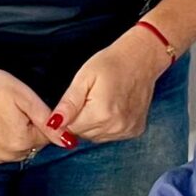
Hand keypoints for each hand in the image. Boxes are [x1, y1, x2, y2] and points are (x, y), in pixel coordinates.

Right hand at [0, 61, 67, 164]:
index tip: (25, 107)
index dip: (40, 120)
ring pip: (16, 150)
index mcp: (21, 141)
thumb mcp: (26, 98)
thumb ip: (49, 122)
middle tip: (12, 109)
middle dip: (28, 130)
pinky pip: (0, 151)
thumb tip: (68, 140)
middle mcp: (7, 155)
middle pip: (31, 146)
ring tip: (1, 115)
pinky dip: (0, 140)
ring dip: (15, 137)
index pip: (46, 137)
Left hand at [51, 27, 170, 143]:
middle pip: (83, 134)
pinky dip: (108, 125)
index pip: (70, 129)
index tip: (77, 99)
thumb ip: (68, 104)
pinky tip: (114, 107)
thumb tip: (53, 124)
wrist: (142, 58)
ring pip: (97, 137)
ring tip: (103, 100)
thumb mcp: (84, 78)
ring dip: (94, 123)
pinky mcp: (135, 130)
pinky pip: (112, 135)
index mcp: (101, 114)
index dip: (68, 115)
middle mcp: (115, 127)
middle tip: (91, 97)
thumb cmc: (111, 63)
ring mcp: (127, 130)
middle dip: (81, 119)